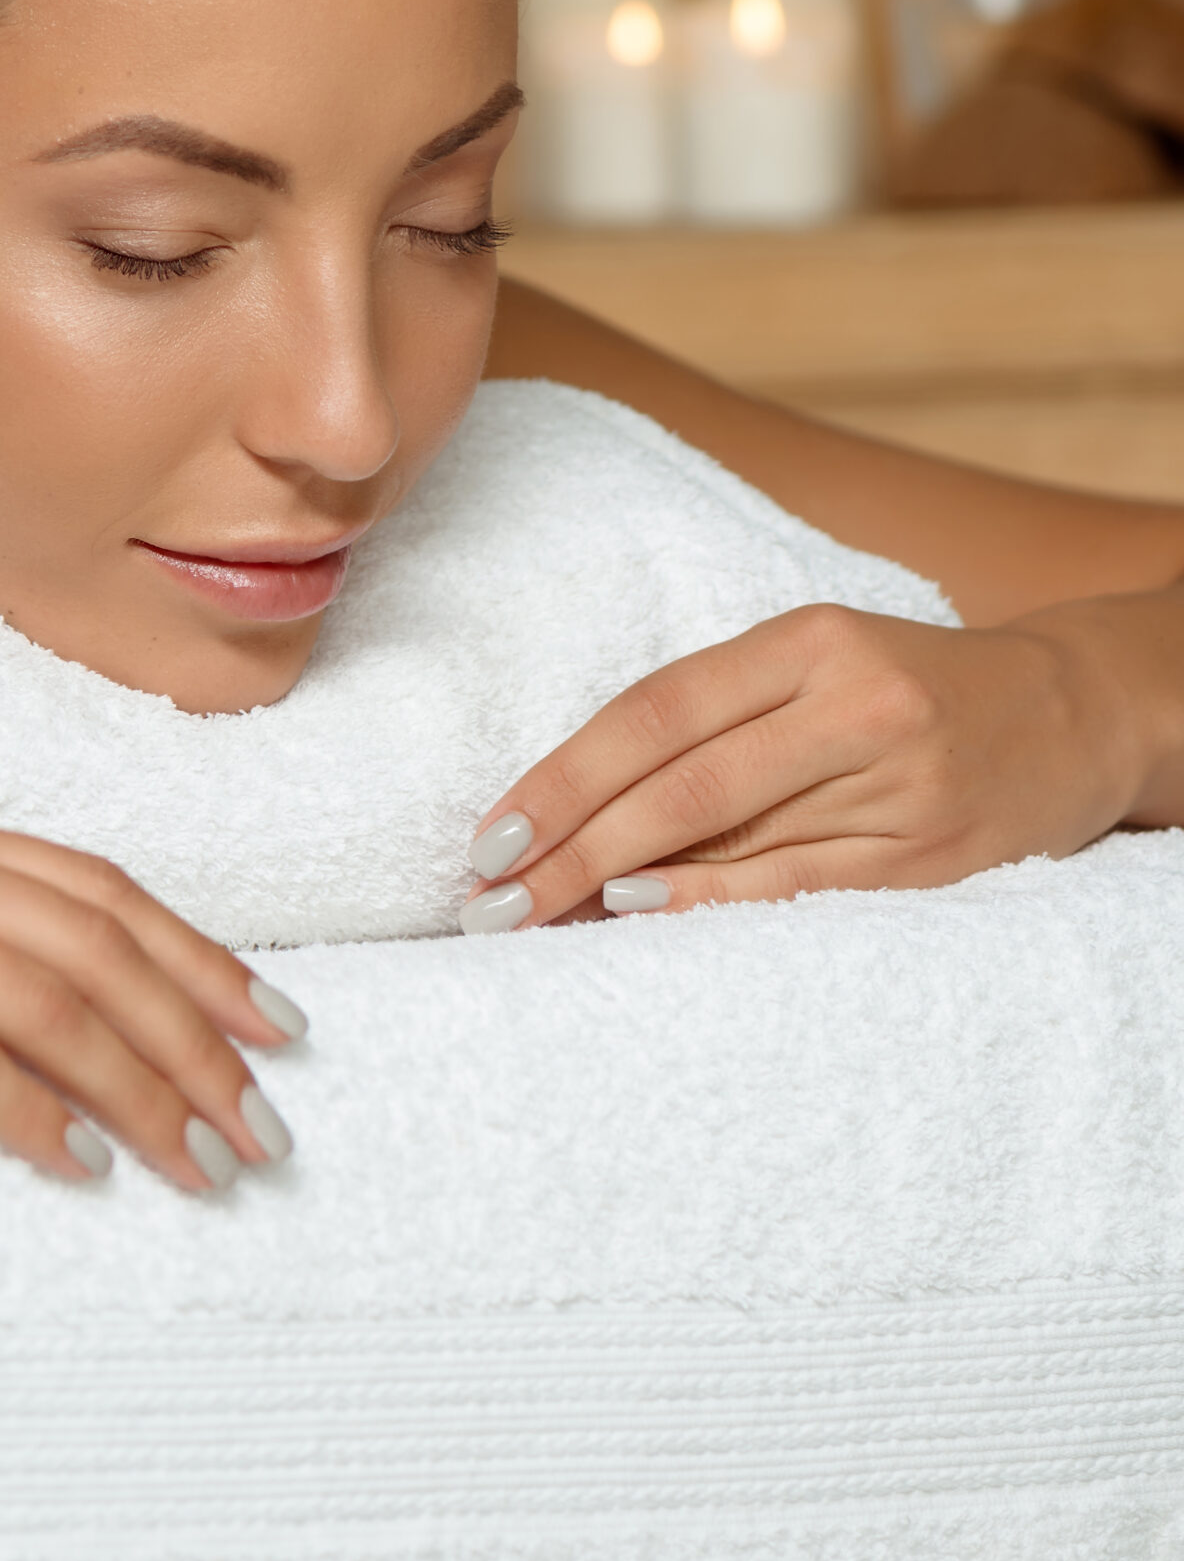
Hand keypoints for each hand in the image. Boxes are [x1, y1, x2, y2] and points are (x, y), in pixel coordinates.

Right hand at [0, 788, 304, 1187]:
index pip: (90, 884)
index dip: (194, 953)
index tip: (271, 1018)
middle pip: (97, 940)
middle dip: (199, 1033)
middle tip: (270, 1120)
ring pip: (45, 993)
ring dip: (142, 1082)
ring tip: (206, 1162)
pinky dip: (29, 1107)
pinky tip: (80, 1165)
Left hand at [457, 603, 1145, 930]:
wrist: (1073, 713)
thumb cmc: (899, 689)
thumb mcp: (807, 663)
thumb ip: (706, 721)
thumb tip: (570, 810)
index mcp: (806, 641)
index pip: (654, 712)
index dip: (562, 777)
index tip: (489, 835)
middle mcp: (855, 706)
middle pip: (681, 786)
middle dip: (570, 849)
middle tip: (487, 901)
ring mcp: (901, 785)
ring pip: (732, 843)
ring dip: (617, 888)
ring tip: (535, 919)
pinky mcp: (935, 859)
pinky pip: (796, 891)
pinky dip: (708, 907)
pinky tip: (636, 917)